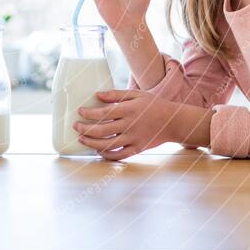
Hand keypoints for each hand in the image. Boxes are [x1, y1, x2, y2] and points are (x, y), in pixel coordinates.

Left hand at [73, 89, 212, 159]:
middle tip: (76, 127)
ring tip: (82, 139)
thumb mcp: (137, 94)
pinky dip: (107, 155)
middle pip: (102, 130)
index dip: (89, 113)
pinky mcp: (138, 149)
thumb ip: (116, 94)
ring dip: (92, 143)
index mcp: (129, 110)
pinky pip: (119, 155)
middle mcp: (130, 125)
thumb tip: (97, 95)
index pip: (104, 113)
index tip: (79, 112)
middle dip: (85, 129)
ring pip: (108, 145)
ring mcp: (134, 139)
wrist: (173, 121)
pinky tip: (98, 150)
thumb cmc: (153, 105)